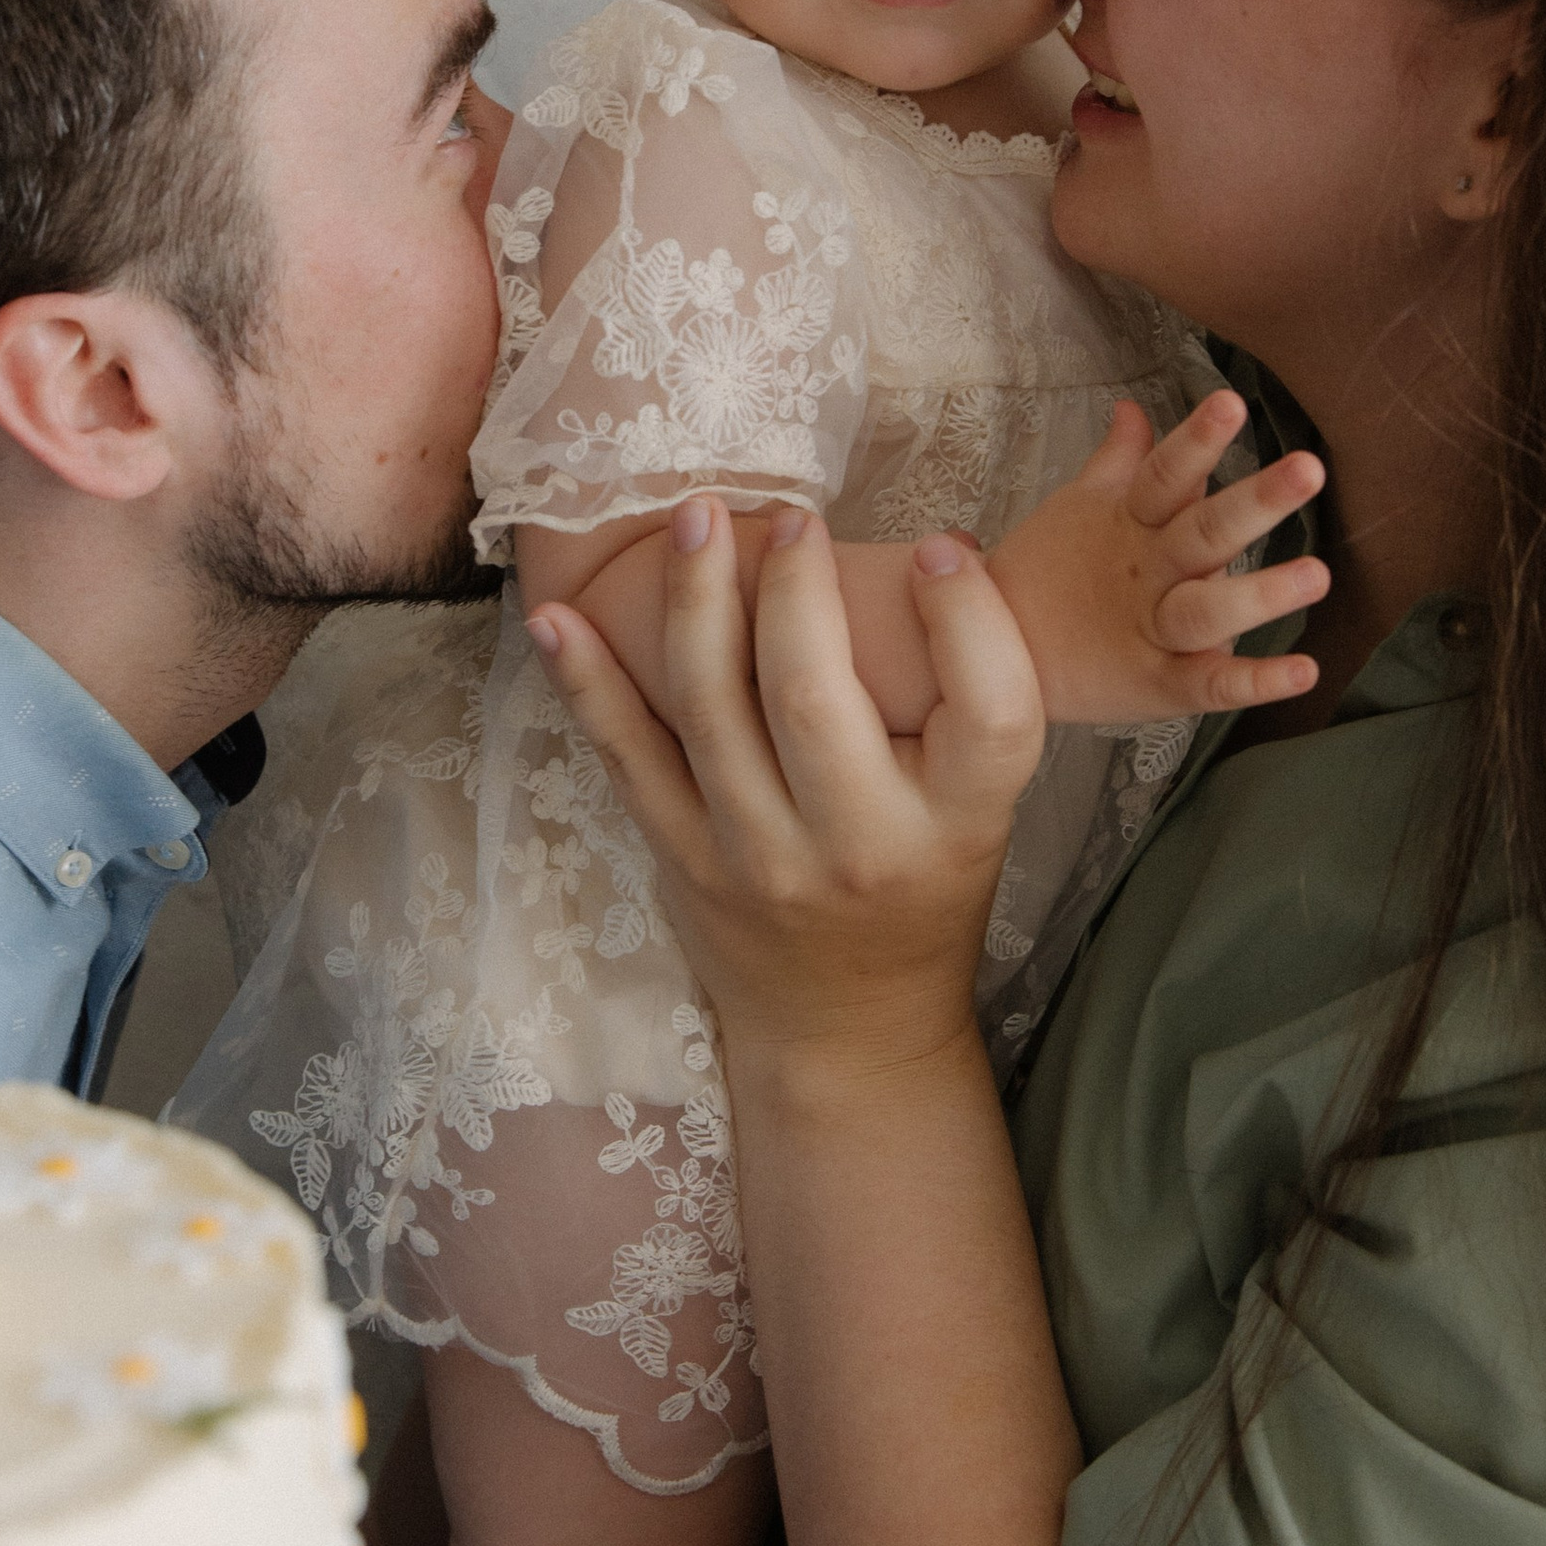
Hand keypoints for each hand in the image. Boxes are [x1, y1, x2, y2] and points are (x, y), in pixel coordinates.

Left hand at [526, 496, 1043, 1091]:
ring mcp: (759, 857)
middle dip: (792, 586)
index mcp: (960, 823)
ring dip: (694, 599)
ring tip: (696, 516)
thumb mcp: (980, 809)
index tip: (939, 546)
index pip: (988, 710)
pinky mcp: (685, 861)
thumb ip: (963, 702)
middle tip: (792, 520)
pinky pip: (628, 758)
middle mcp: (860, 846)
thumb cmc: (924, 888)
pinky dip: (587, 683)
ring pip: (711, 709)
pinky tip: (557, 617)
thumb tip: (945, 551)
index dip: (967, 617)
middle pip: (813, 694)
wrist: (849, 1029)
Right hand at [987, 390, 1326, 723]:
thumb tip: (1133, 407)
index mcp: (1128, 524)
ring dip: (1260, 594)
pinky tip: (1305, 671)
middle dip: (1255, 503)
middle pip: (1201, 533)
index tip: (1230, 402)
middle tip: (1309, 469)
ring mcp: (1152, 631)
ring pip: (1206, 610)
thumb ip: (1118, 460)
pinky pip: (1211, 685)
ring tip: (1319, 575)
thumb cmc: (1051, 572)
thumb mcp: (1081, 509)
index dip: (1196, 441)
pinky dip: (1255, 682)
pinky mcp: (1162, 686)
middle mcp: (1146, 573)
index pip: (1164, 474)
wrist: (996, 653)